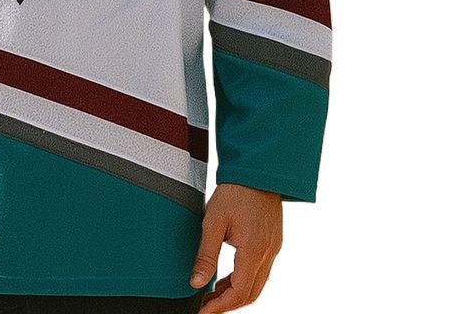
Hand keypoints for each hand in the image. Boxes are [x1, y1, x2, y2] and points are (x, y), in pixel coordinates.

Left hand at [189, 183, 282, 312]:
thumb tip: (196, 282)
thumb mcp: (213, 221)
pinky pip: (261, 271)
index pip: (239, 292)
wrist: (256, 170)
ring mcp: (273, 248)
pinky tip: (228, 277)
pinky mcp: (273, 242)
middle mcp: (268, 253)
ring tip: (213, 293)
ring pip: (257, 284)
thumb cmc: (235, 191)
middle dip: (228, 304)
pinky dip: (244, 280)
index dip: (220, 306)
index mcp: (253, 250)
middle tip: (206, 305)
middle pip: (251, 294)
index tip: (203, 311)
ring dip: (236, 293)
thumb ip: (206, 255)